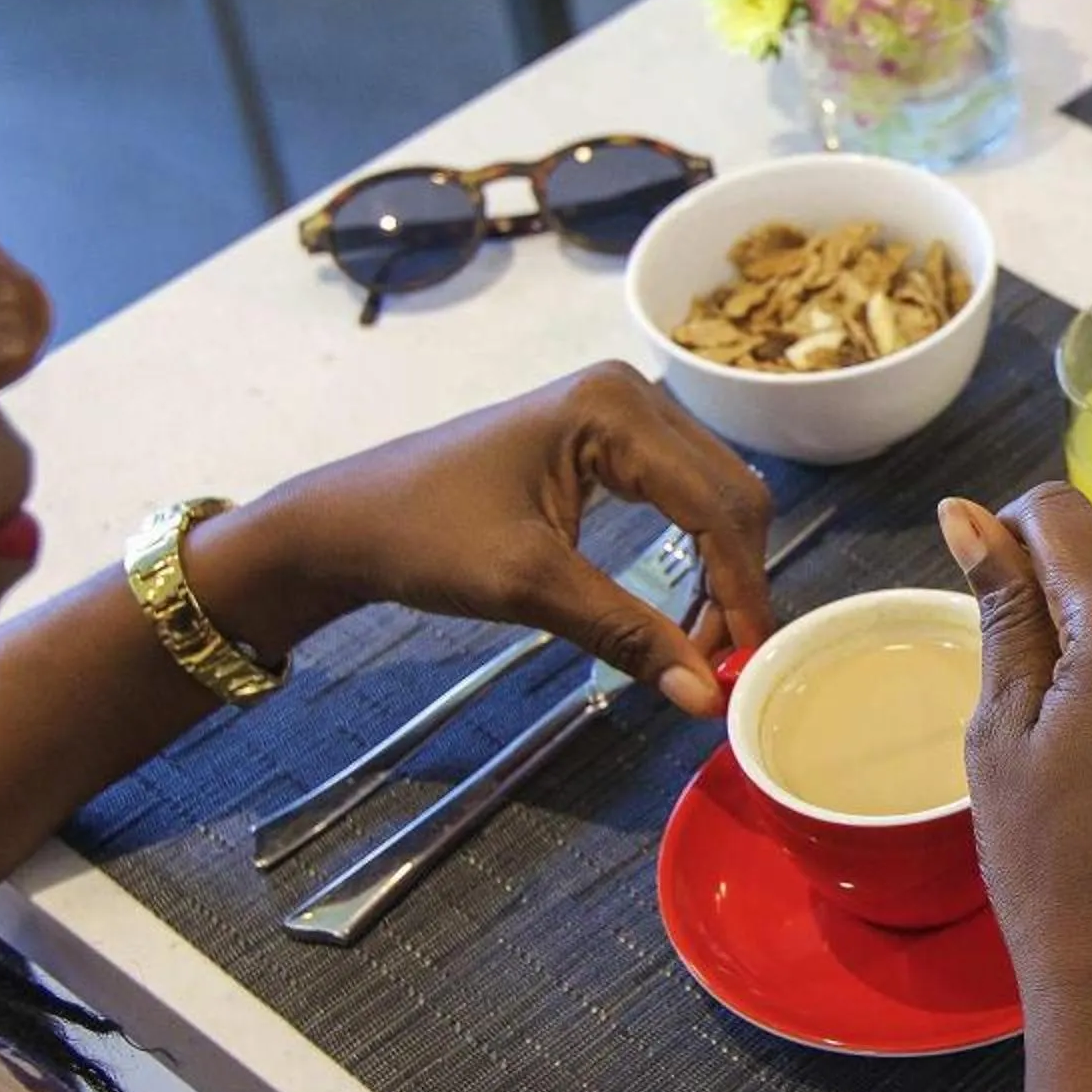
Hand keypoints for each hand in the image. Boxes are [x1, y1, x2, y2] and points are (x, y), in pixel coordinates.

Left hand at [209, 363, 775, 714]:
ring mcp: (624, 410)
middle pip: (731, 494)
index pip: (715, 505)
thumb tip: (704, 698)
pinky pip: (684, 494)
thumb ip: (626, 634)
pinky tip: (683, 604)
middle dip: (736, 582)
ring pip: (716, 495)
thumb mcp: (528, 587)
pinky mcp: (611, 436)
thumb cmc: (422, 538)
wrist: (347, 520)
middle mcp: (632, 394)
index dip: (740, 590)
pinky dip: (696, 552)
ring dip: (722, 571)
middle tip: (721, 663)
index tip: (745, 665)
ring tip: (699, 642)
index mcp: (614, 408)